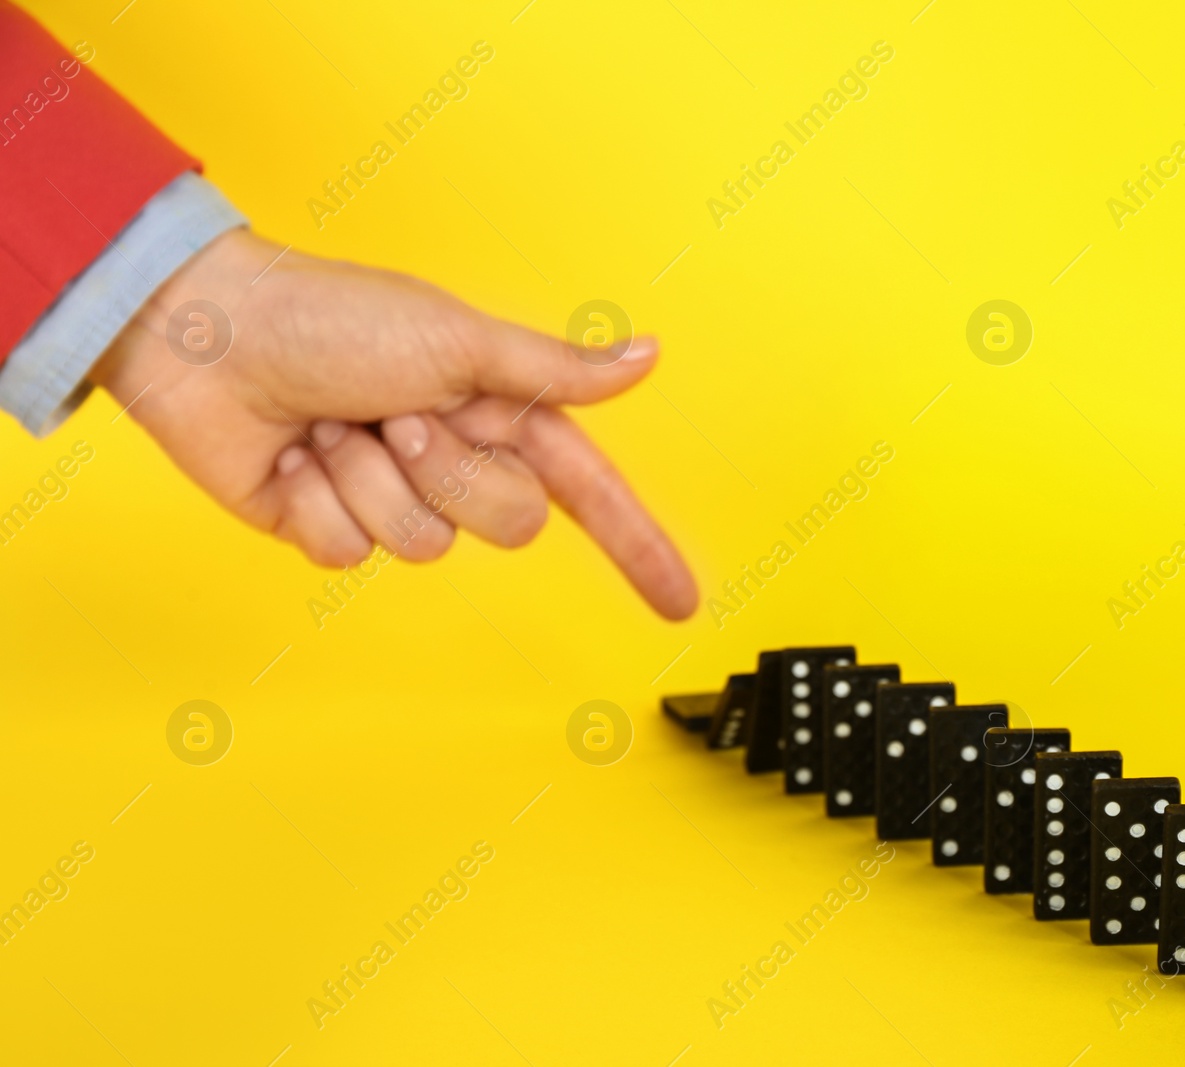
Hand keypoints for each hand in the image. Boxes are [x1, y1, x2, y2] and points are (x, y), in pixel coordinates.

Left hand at [90, 228, 697, 619]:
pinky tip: (295, 459)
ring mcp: (394, 497)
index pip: (591, 492)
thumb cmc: (336, 316)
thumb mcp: (460, 338)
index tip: (680, 600)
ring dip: (373, 479)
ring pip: (424, 545)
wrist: (213, 336)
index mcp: (498, 413)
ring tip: (336, 426)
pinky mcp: (331, 526)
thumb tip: (645, 358)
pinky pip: (352, 556)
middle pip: (510, 525)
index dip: (639, 547)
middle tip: (398, 416)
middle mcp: (455, 460)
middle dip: (449, 471)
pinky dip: (319, 503)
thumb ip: (556, 371)